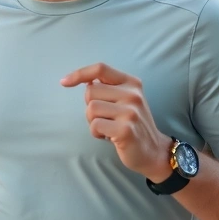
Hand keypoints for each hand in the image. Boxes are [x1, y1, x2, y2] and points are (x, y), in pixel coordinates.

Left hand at [60, 63, 171, 182]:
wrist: (153, 150)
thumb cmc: (132, 124)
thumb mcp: (126, 100)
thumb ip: (109, 88)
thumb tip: (84, 81)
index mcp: (132, 83)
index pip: (100, 69)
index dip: (79, 73)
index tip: (64, 82)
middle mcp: (133, 94)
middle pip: (90, 91)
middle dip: (90, 107)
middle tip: (105, 118)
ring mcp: (130, 112)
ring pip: (91, 108)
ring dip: (93, 122)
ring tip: (108, 128)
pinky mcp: (125, 130)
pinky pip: (95, 125)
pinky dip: (96, 133)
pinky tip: (109, 137)